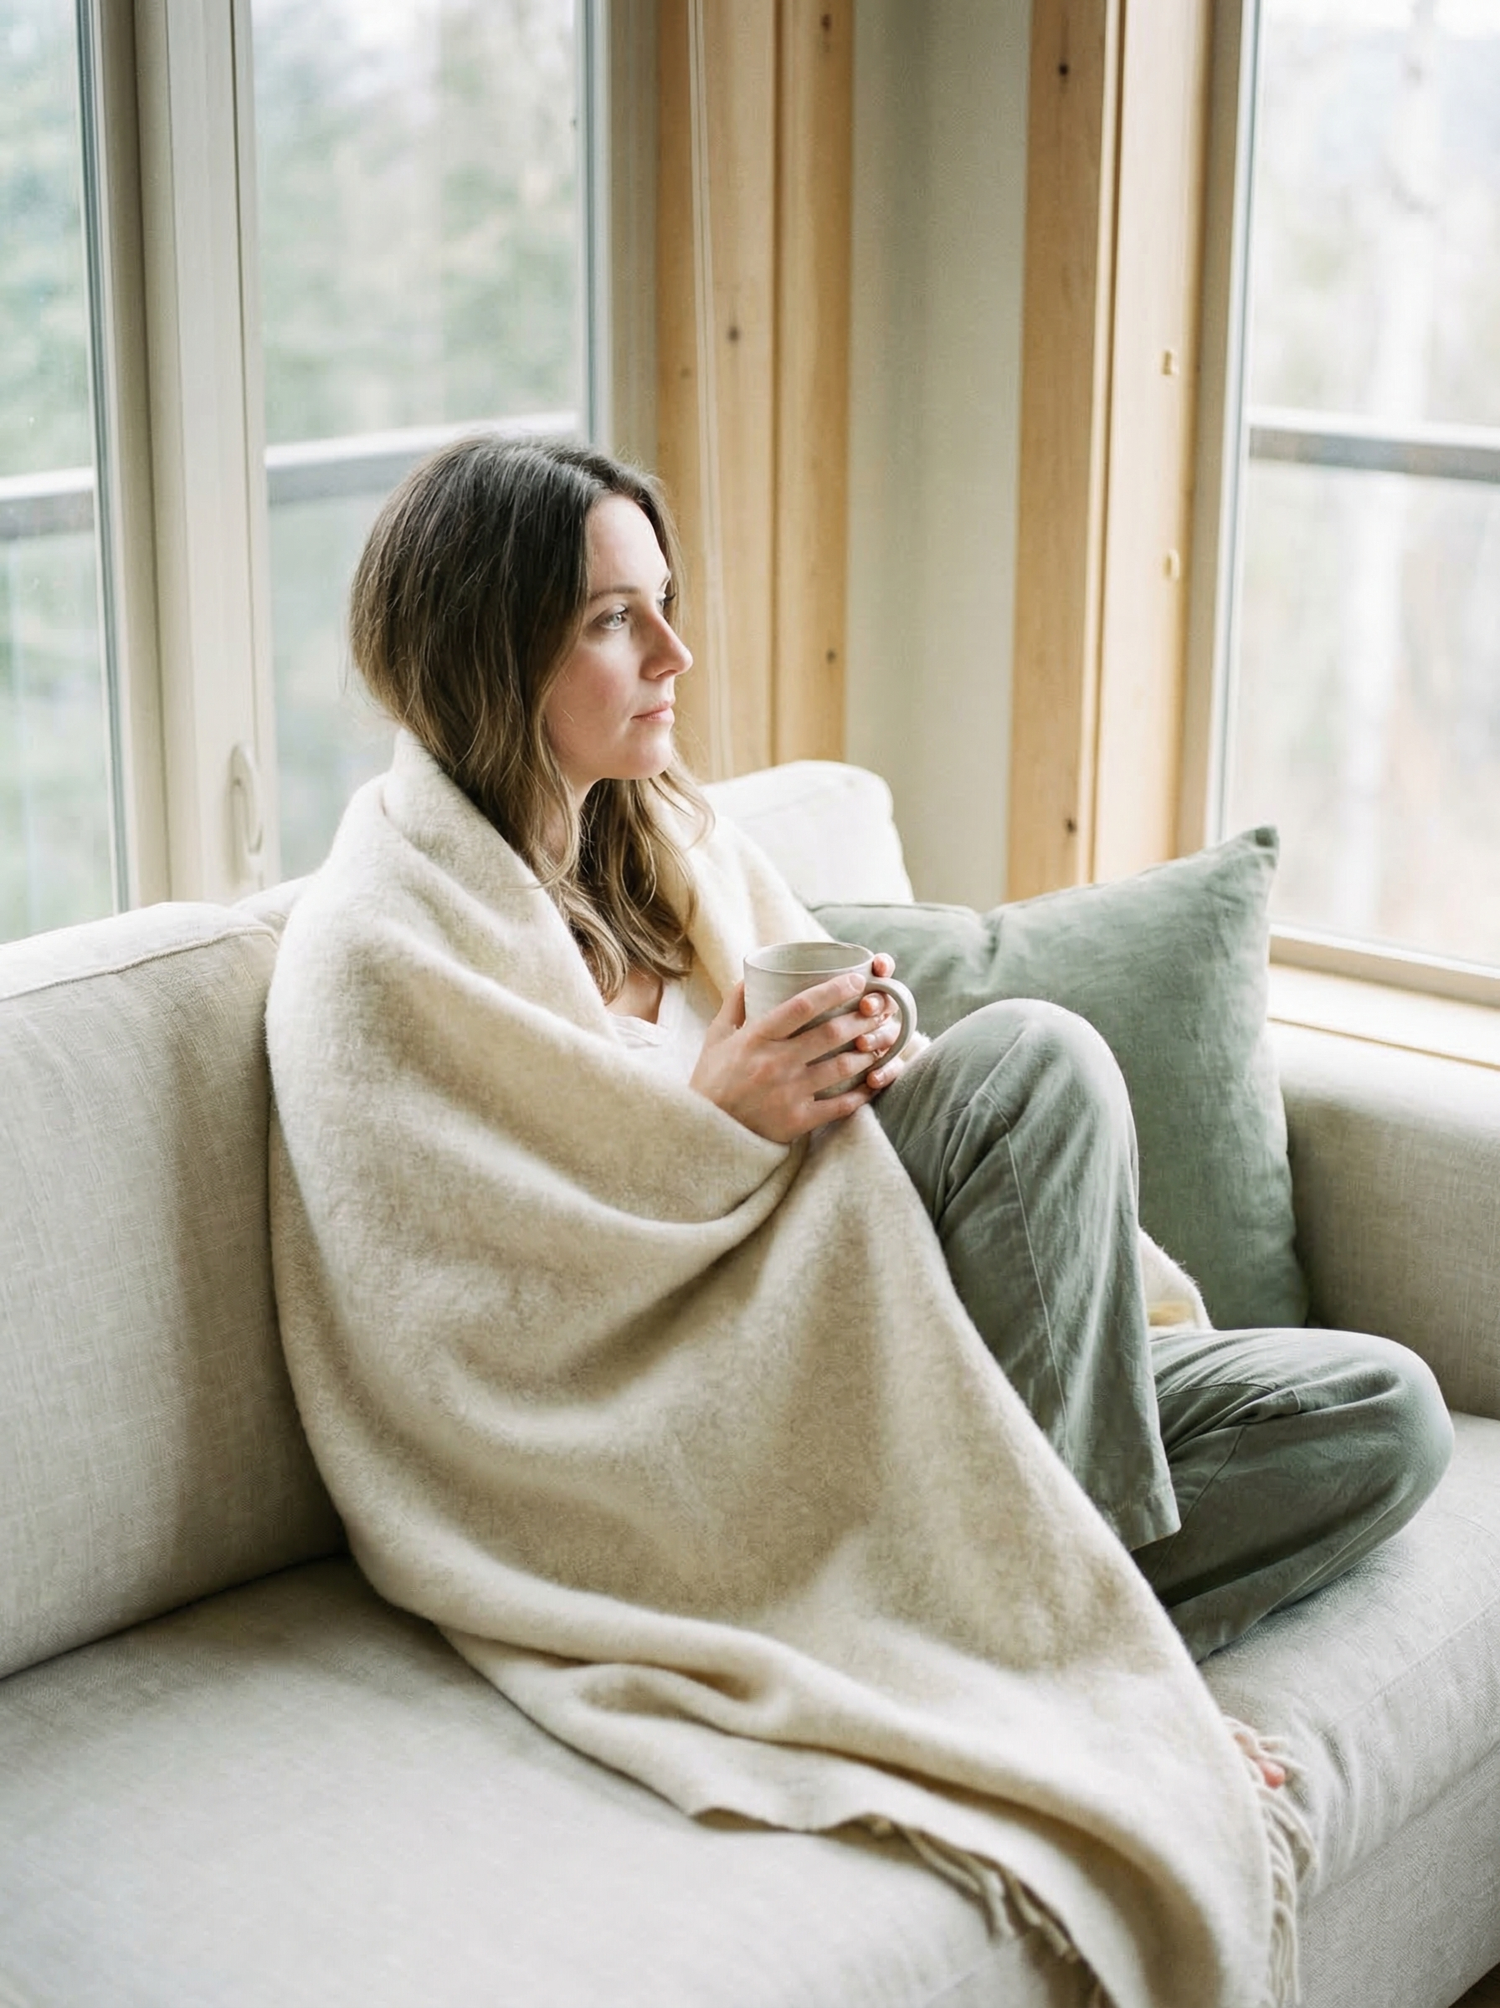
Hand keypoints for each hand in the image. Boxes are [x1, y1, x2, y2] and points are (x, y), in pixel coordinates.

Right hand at [690, 965, 908, 1142]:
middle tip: (880, 1010)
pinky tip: (874, 1082)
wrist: (704, 1136)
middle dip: (862, 1018)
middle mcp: (775, 1062)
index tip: (857, 980)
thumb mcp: (715, 1040)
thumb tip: (747, 975)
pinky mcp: (798, 1121)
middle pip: (831, 1033)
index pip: (802, 1005)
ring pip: (841, 1067)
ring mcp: (788, 1093)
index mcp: (756, 1038)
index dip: (835, 990)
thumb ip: (734, 1006)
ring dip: (867, 1052)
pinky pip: (840, 1105)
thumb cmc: (710, 1084)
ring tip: (881, 1041)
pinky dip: (862, 1093)